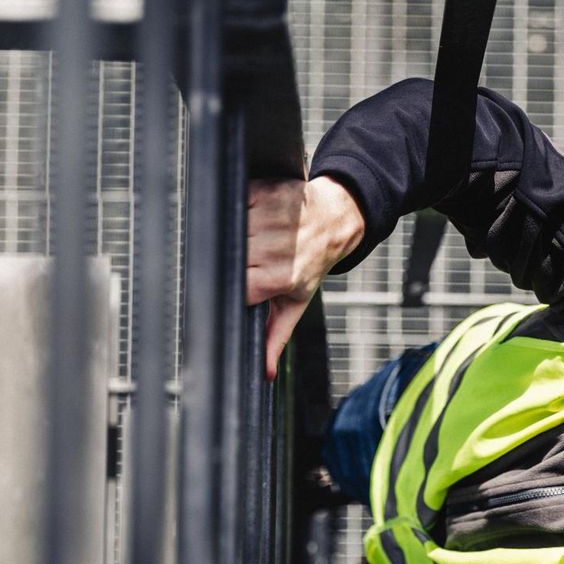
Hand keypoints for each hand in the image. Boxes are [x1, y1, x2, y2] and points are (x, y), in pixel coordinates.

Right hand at [247, 176, 365, 378]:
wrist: (336, 218)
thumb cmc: (312, 262)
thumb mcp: (295, 303)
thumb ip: (275, 337)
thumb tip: (265, 373)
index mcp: (279, 278)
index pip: (236, 288)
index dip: (231, 290)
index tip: (233, 289)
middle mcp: (274, 247)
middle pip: (227, 258)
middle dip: (231, 262)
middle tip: (244, 262)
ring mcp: (268, 216)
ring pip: (228, 229)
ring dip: (234, 235)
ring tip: (252, 240)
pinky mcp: (262, 191)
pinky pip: (233, 203)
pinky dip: (238, 210)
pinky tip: (252, 217)